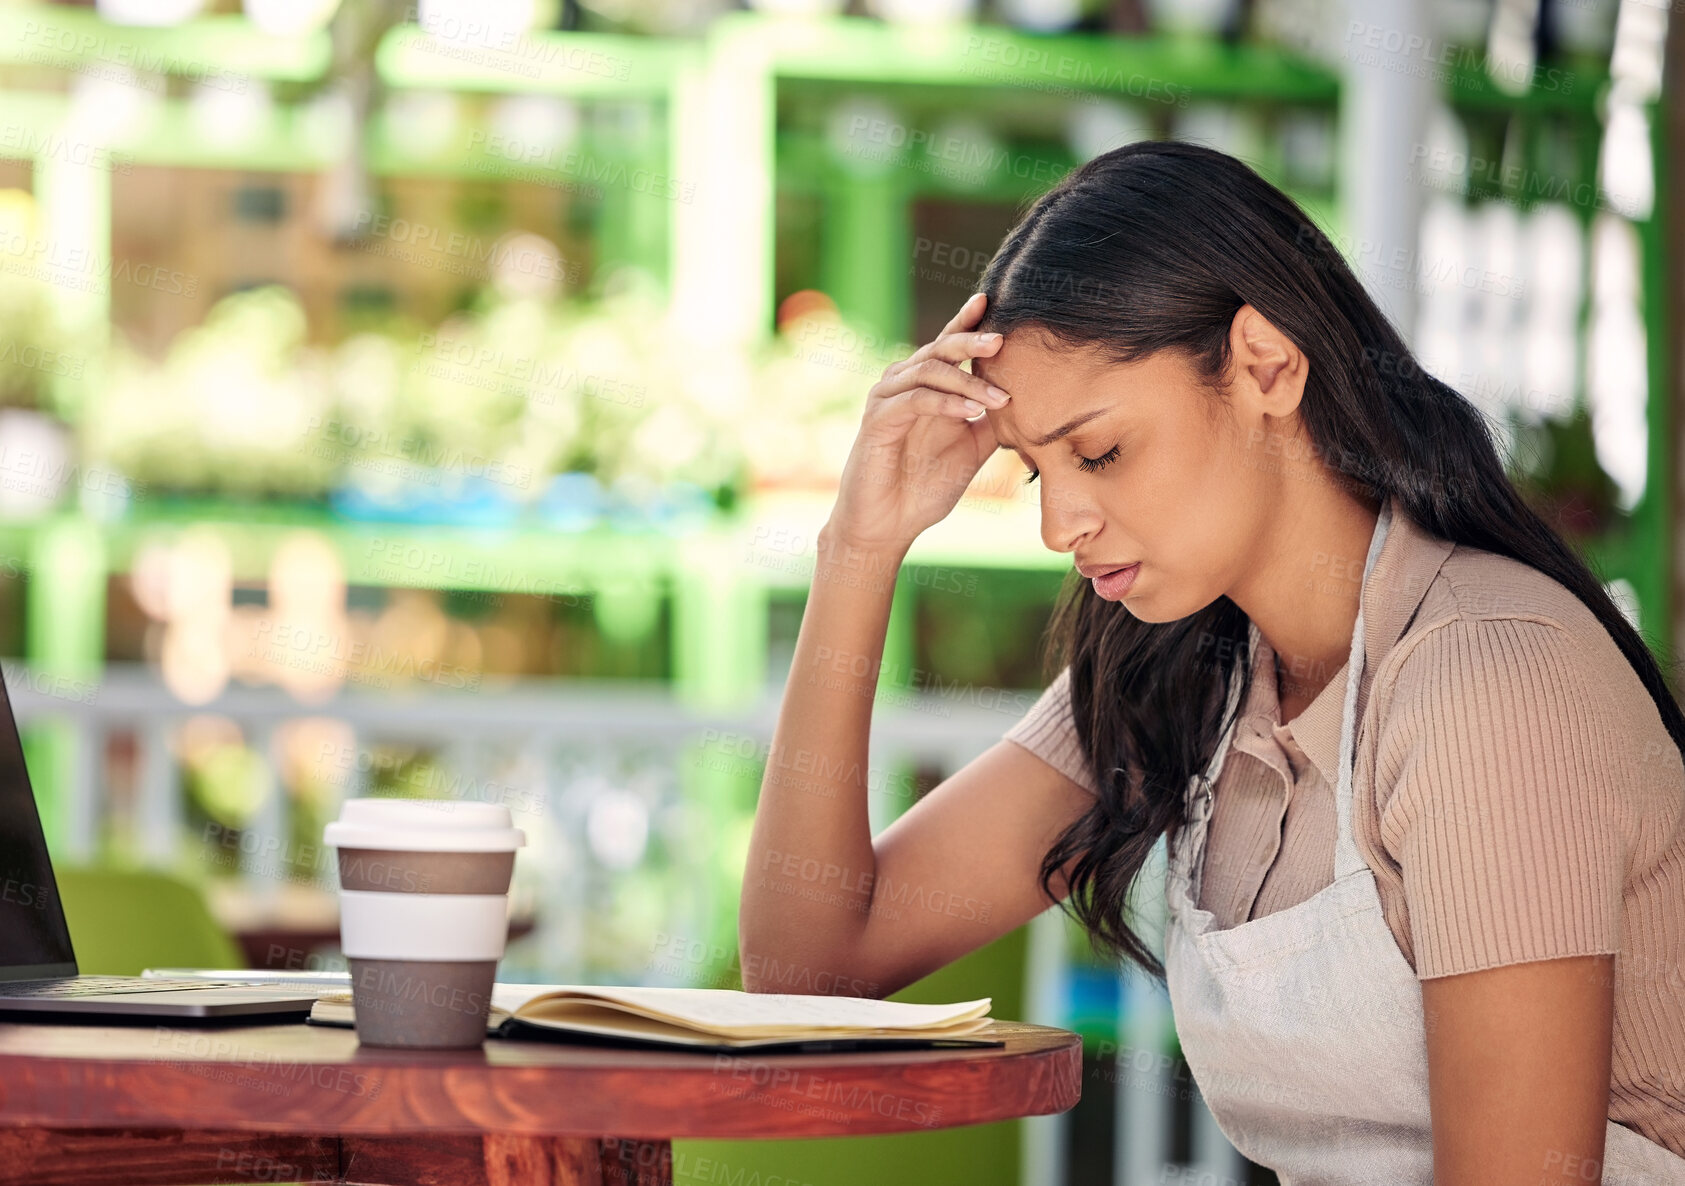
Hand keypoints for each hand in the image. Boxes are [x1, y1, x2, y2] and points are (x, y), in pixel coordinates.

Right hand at [824, 293, 1010, 554]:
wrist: (888, 525)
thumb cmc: (925, 486)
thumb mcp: (972, 448)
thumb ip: (994, 421)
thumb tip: (1033, 400)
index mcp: (924, 384)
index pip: (947, 345)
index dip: (967, 322)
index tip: (992, 302)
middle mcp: (901, 383)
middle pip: (938, 348)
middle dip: (970, 341)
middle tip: (1002, 340)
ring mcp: (886, 399)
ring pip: (928, 371)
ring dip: (966, 382)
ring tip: (999, 398)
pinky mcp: (877, 421)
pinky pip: (915, 400)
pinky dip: (945, 403)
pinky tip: (971, 413)